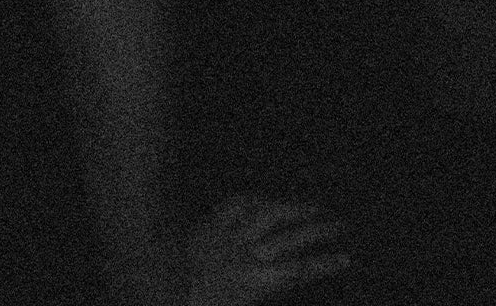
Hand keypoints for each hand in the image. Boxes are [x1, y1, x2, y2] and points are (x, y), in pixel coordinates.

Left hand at [187, 197, 348, 305]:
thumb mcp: (234, 304)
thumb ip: (257, 294)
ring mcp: (224, 236)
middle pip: (291, 236)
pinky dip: (251, 200)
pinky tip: (261, 199)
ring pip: (268, 213)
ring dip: (292, 208)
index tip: (346, 257)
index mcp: (252, 282)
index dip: (324, 263)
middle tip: (340, 224)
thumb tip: (285, 283)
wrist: (149, 293)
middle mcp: (245, 254)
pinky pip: (234, 204)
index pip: (299, 269)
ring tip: (310, 206)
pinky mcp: (204, 226)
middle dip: (319, 229)